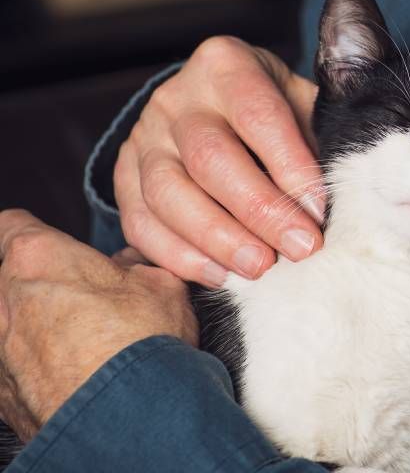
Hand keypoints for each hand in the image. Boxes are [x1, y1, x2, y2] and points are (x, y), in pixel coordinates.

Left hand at [0, 210, 197, 440]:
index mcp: (37, 257)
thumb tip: (134, 266)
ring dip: (38, 330)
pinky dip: (37, 370)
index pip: (14, 225)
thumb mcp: (162, 284)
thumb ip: (137, 267)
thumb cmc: (139, 344)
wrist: (128, 416)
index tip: (56, 246)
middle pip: (12, 280)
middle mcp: (4, 299)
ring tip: (83, 346)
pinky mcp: (0, 392)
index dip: (38, 235)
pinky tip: (75, 378)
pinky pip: (14, 369)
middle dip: (43, 287)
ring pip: (12, 325)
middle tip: (85, 299)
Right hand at [115, 36, 325, 285]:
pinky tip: (219, 275)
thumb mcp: (299, 101)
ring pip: (169, 194)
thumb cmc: (271, 107)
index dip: (291, 166)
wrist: (211, 102)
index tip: (319, 210)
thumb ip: (318, 136)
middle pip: (211, 159)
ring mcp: (144, 137)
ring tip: (261, 269)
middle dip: (260, 211)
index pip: (259, 116)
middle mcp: (177, 98)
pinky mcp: (122, 176)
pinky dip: (179, 255)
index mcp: (226, 65)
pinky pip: (141, 222)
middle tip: (299, 248)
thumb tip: (343, 196)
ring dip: (219, 239)